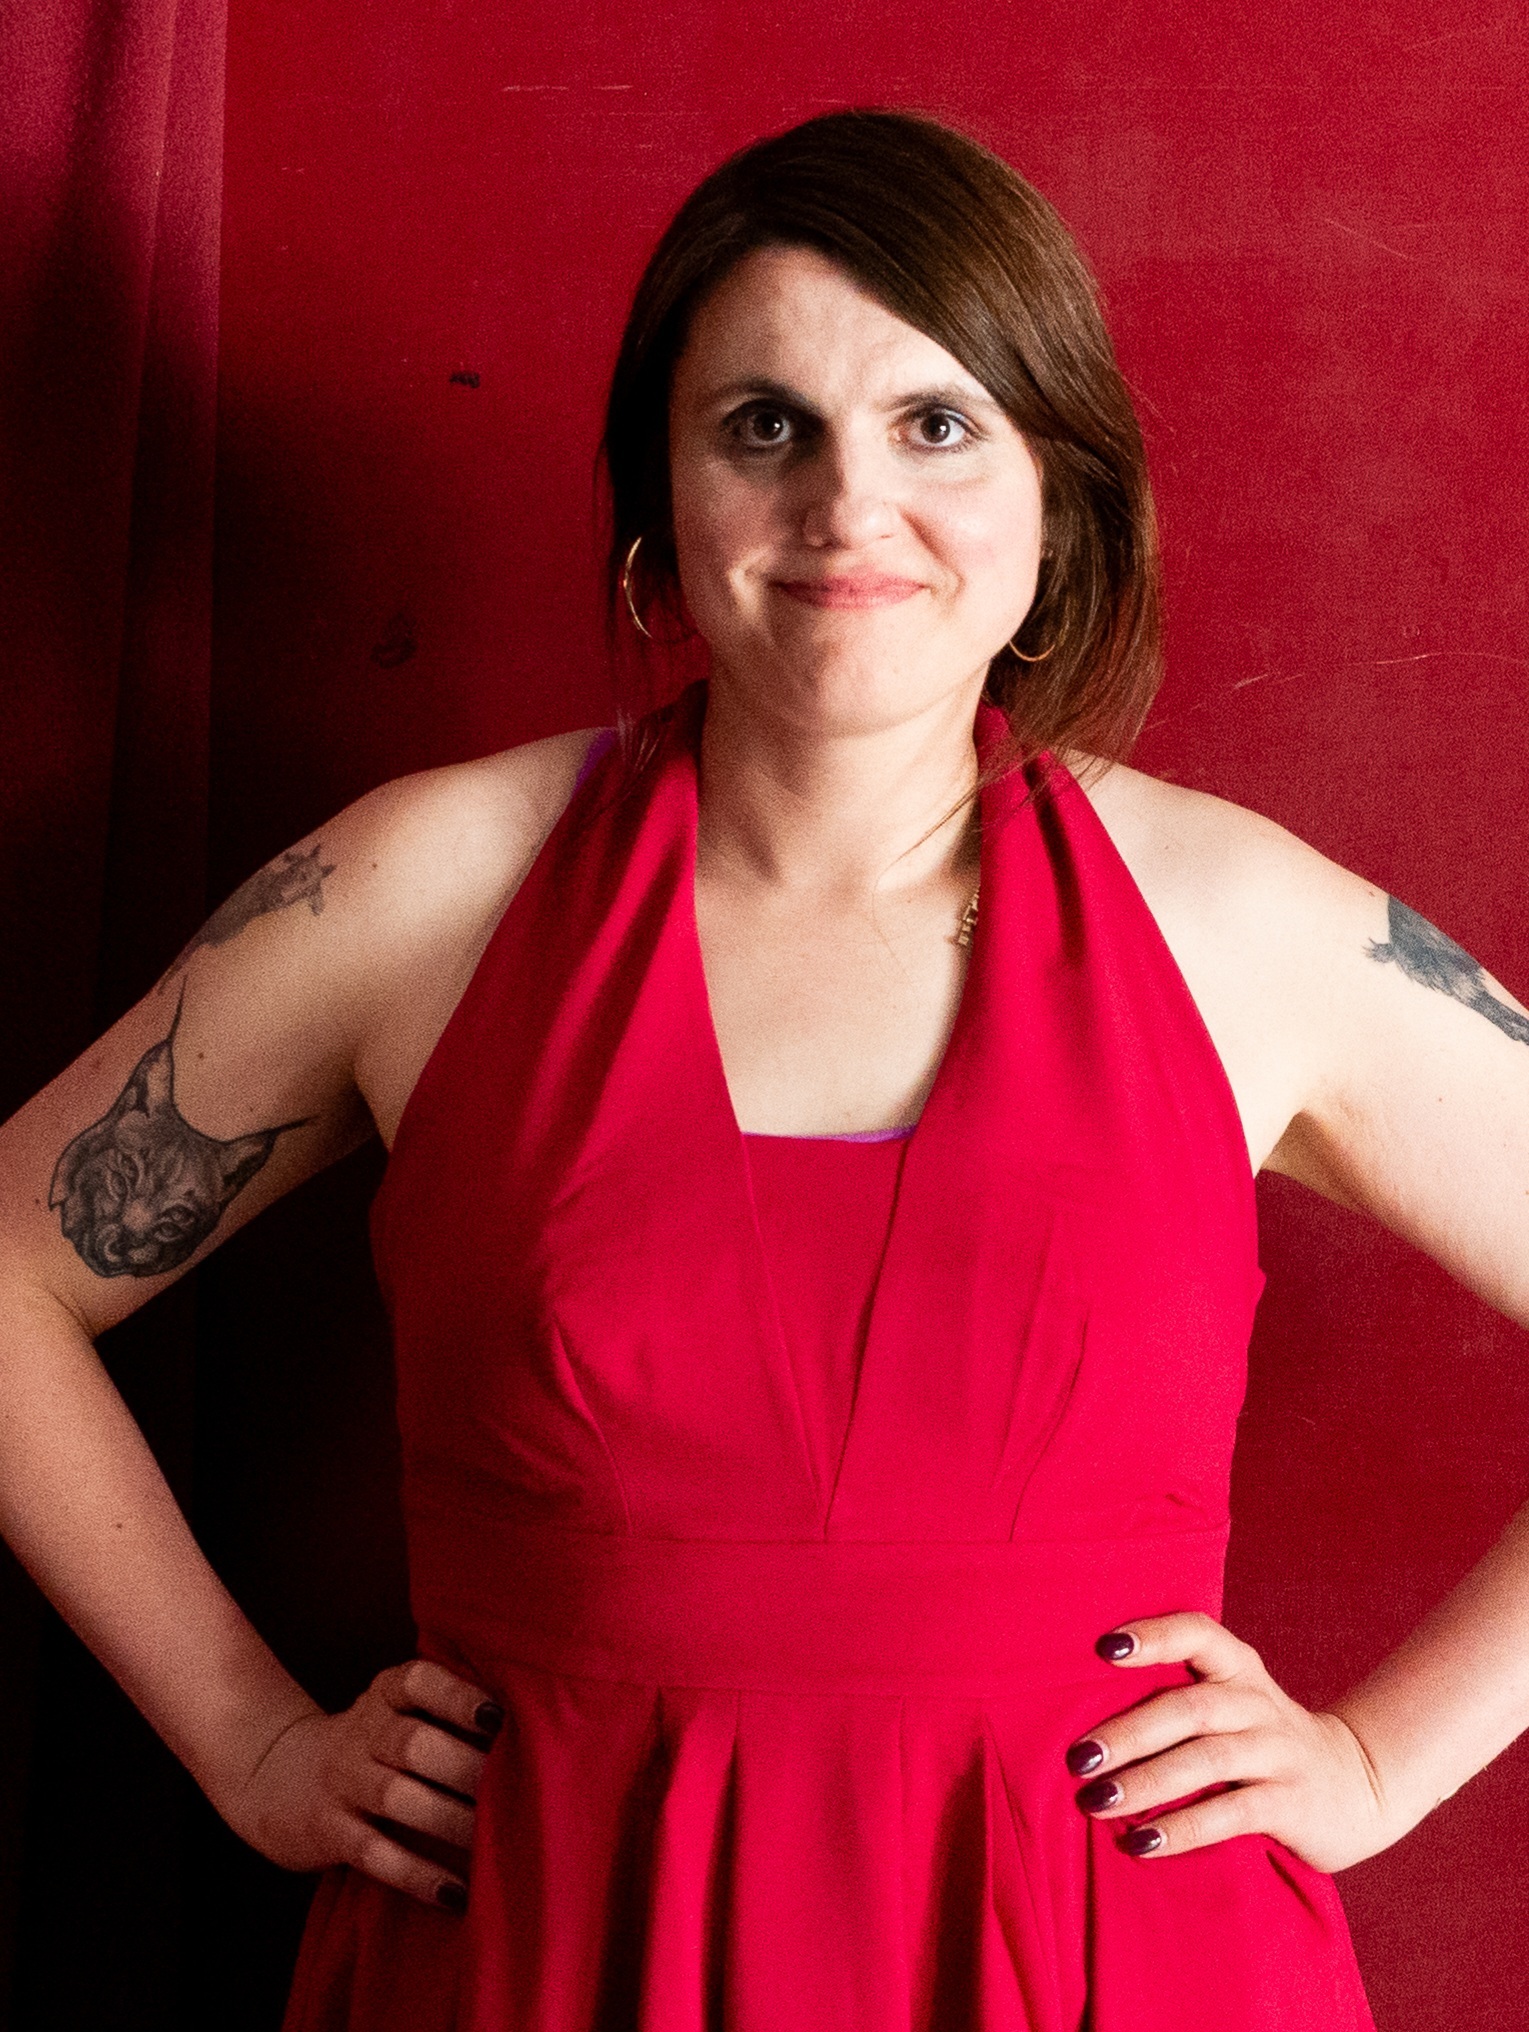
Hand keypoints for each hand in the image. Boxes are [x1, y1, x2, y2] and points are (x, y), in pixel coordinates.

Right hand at [217, 1659, 501, 1911]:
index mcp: (385, 1694)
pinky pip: (375, 1854)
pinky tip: (457, 1892)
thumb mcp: (395, 1709)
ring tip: (499, 1841)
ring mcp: (341, 1782)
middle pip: (413, 1743)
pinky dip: (418, 1875)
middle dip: (466, 1766)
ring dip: (451, 1820)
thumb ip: (446, 1709)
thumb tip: (535, 1725)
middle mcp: (361, 1732)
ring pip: (397, 1798)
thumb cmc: (370, 1742)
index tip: (501, 1717)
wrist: (276, 1775)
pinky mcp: (328, 1832)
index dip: (458, 1697)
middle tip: (520, 1788)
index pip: (418, 1683)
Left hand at [1065, 1612, 1396, 1872]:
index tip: (1103, 1648)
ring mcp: (1277, 1752)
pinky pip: (1231, 1814)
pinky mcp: (1291, 1803)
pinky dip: (1183, 1827)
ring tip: (1097, 1803)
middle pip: (1188, 1707)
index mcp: (1237, 1667)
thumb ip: (1176, 1695)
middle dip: (1130, 1732)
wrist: (1358, 1784)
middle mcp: (1256, 1702)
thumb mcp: (1231, 1702)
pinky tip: (1142, 1843)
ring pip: (1206, 1760)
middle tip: (1078, 1758)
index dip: (1153, 1636)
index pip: (1196, 1633)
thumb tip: (1077, 1706)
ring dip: (1147, 1782)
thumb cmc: (1261, 1741)